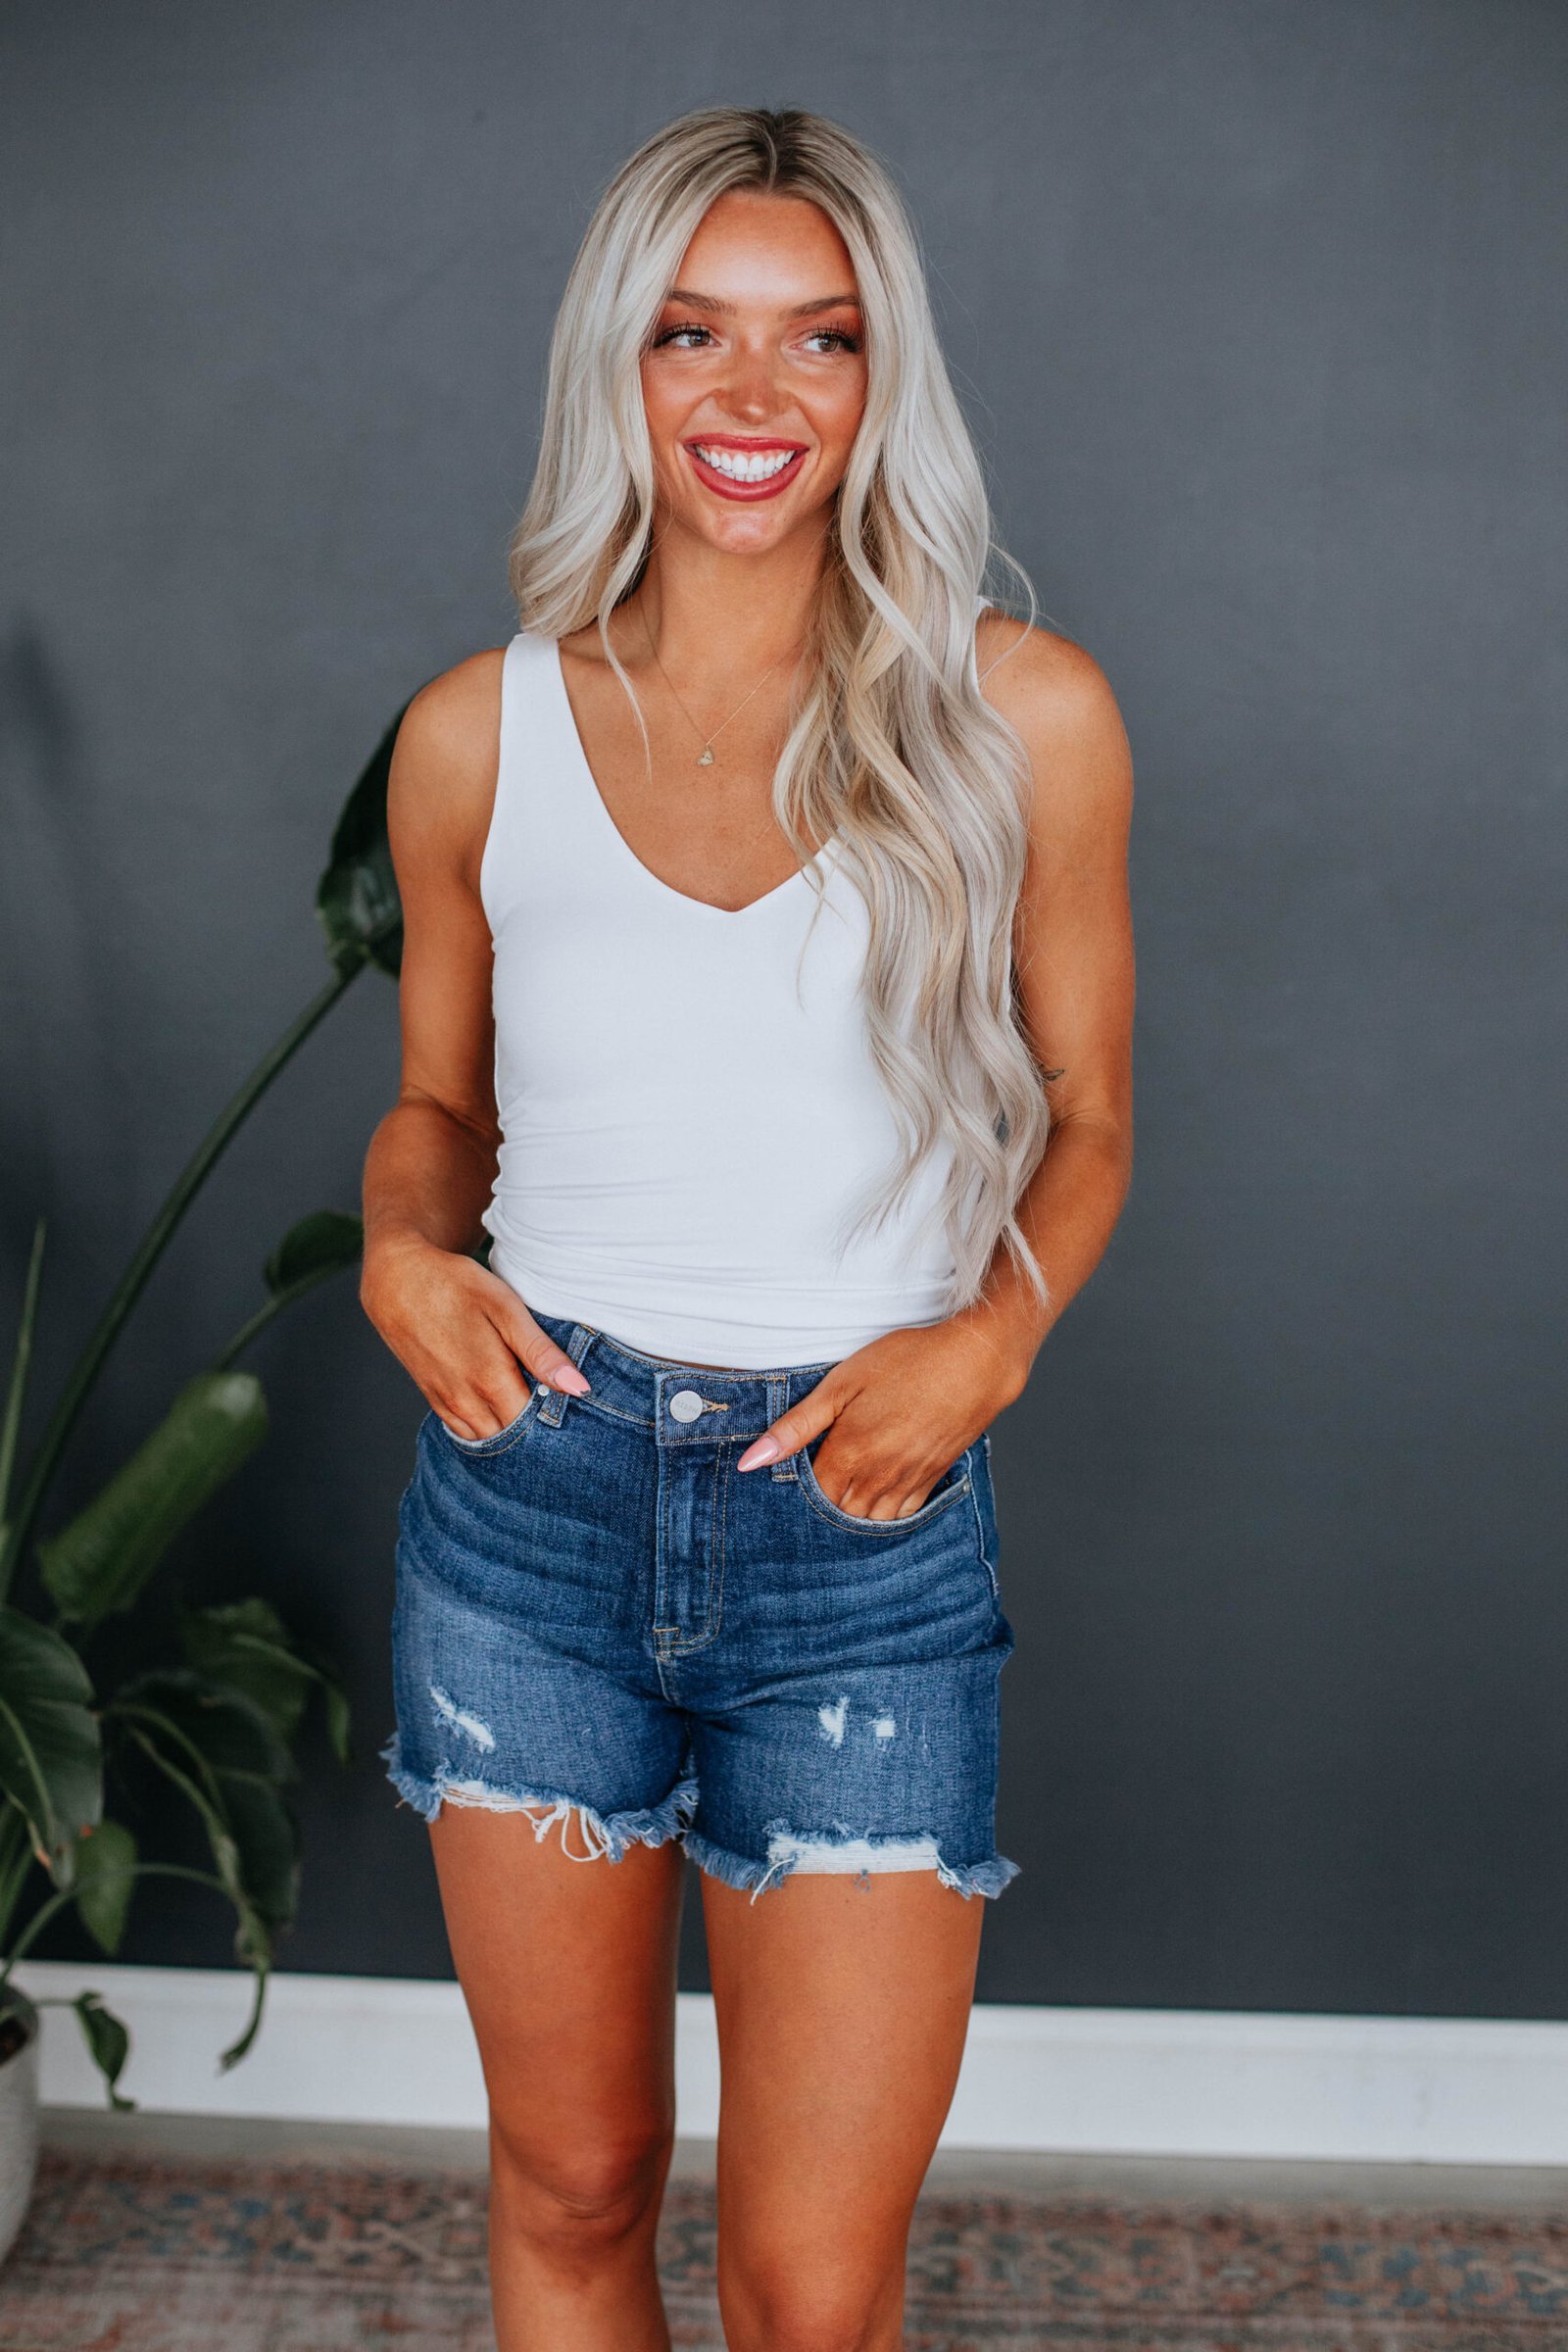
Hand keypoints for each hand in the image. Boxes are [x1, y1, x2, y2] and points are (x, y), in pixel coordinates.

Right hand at [360, 1239, 588, 1439]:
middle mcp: (466, 1400)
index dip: (556, 1422)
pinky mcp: (433, 1399)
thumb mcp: (505, 1308)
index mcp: (489, 1379)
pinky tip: (500, 1410)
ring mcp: (446, 1403)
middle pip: (511, 1438)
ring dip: (509, 1431)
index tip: (572, 1408)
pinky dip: (485, 1429)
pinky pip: (464, 1431)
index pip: (534, 1427)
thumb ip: (540, 1352)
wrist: (397, 1280)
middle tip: (556, 1409)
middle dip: (535, 1431)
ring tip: (530, 1407)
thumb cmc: (455, 1286)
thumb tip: (578, 1388)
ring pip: (487, 1439)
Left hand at [735, 1318, 1026, 1519]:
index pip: (811, 1497)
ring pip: (870, 1521)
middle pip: (839, 1515)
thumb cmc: (907, 1362)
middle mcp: (878, 1476)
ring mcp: (908, 1481)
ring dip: (854, 1514)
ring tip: (846, 1492)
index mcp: (849, 1453)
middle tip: (818, 1485)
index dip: (798, 1493)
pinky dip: (885, 1514)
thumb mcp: (841, 1383)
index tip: (793, 1476)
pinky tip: (878, 1495)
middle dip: (824, 1508)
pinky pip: (902, 1516)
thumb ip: (796, 1425)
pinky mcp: (932, 1478)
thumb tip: (751, 1462)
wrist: (976, 1362)